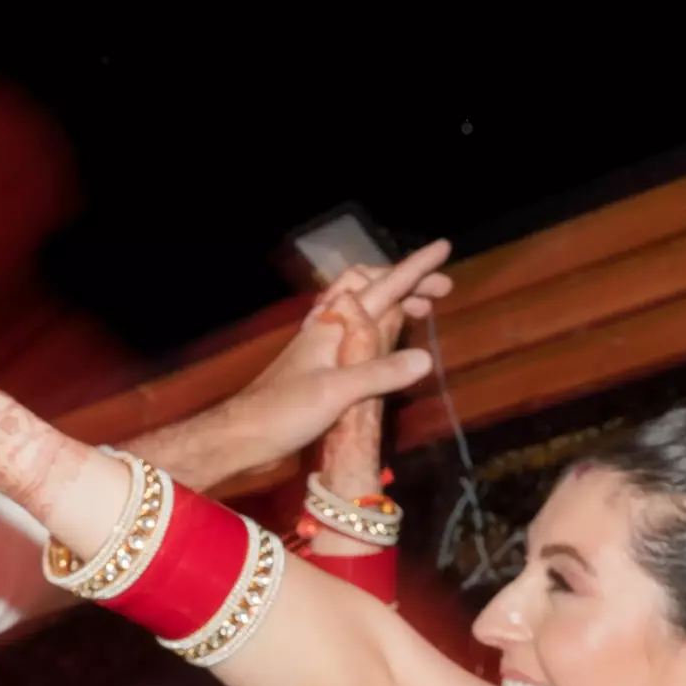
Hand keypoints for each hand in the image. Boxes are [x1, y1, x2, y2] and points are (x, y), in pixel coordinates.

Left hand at [144, 243, 453, 494]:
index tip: (443, 249)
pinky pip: (357, 338)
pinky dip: (379, 331)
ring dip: (393, 305)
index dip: (414, 269)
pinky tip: (389, 348)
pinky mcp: (321, 371)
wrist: (242, 436)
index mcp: (333, 324)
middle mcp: (329, 329)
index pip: (382, 286)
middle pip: (370, 289)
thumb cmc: (284, 410)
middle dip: (405, 284)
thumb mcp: (336, 391)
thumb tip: (425, 358)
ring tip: (420, 314)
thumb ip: (380, 374)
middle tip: (439, 294)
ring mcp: (323, 348)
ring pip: (363, 312)